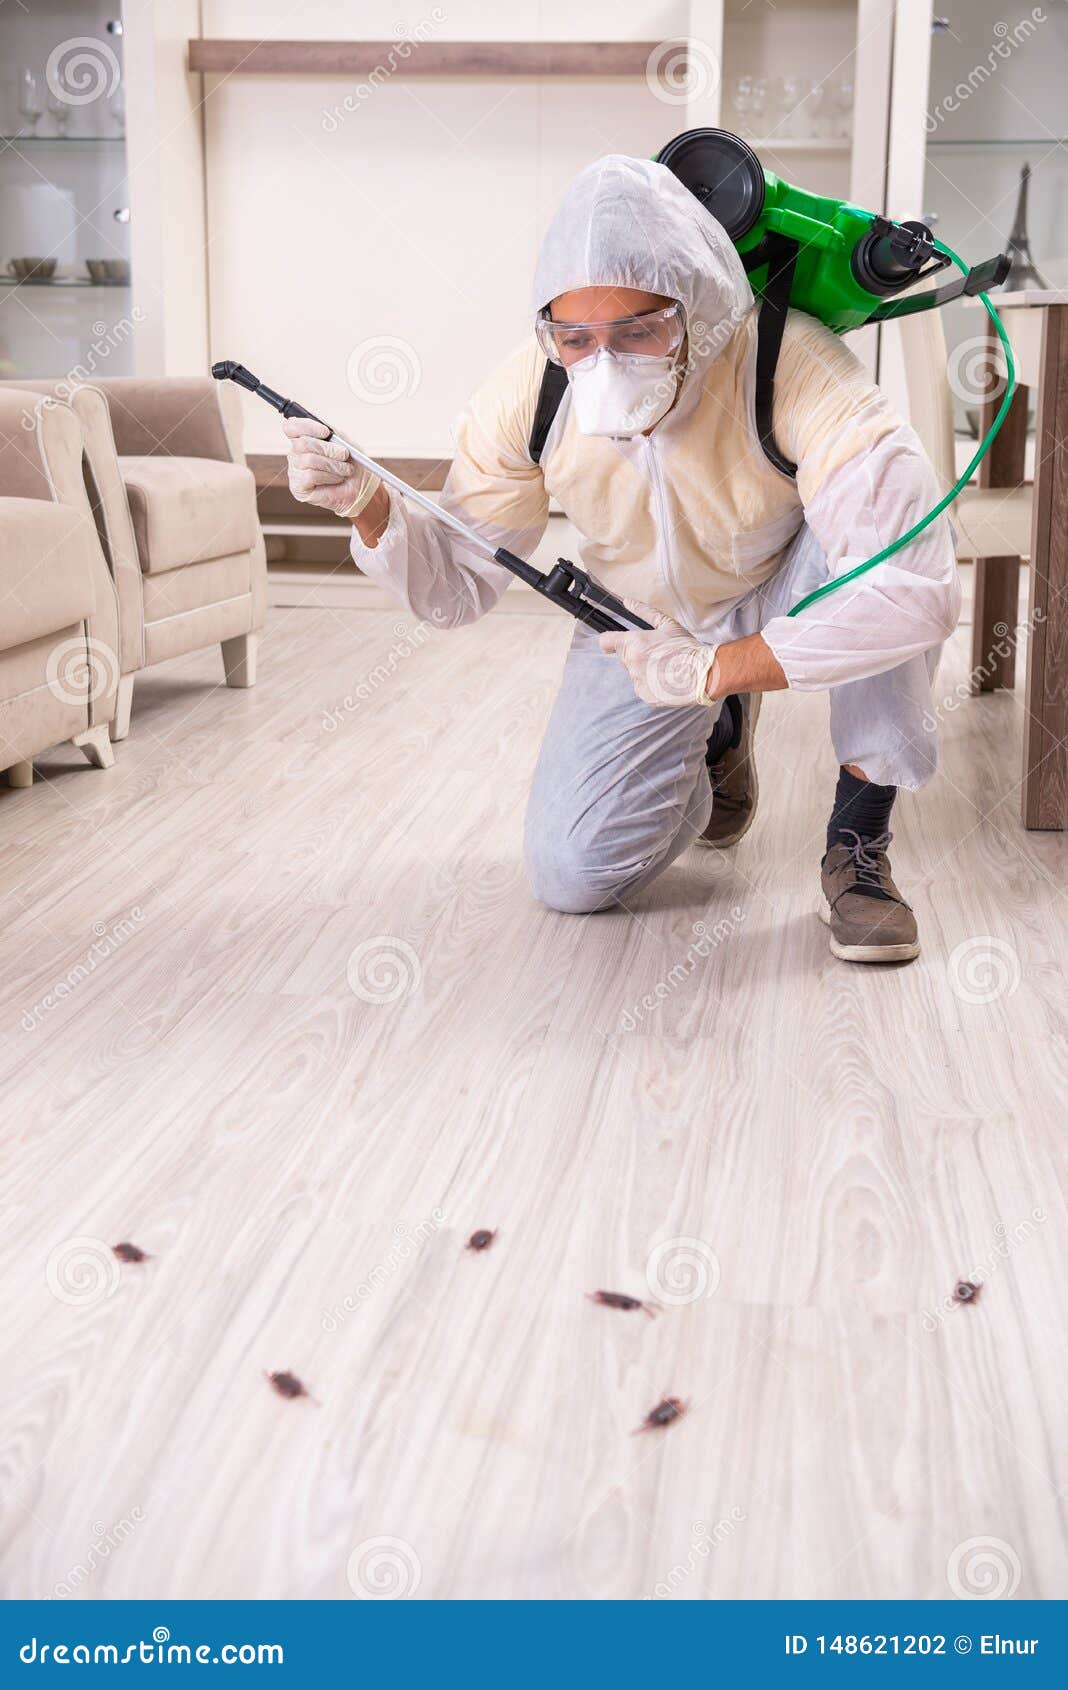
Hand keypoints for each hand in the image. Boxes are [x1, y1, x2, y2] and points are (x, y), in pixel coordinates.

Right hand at [283, 416, 379, 518]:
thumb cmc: (349, 463)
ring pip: (308, 460)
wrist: (358, 487)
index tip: (325, 432)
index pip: (291, 427)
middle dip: (328, 448)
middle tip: (344, 454)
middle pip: (302, 443)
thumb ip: (333, 435)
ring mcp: (295, 471)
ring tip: (346, 470)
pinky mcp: (298, 487)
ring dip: (332, 464)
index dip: (306, 427)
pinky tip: (337, 478)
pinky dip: (329, 476)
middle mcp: (295, 454)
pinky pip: (310, 476)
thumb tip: (328, 434)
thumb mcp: (345, 444)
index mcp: (303, 438)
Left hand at [599, 598, 718, 706]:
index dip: (609, 642)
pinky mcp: (644, 694)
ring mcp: (637, 680)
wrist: (702, 674)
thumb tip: (627, 602)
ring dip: (644, 669)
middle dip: (635, 655)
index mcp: (633, 643)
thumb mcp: (666, 624)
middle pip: (624, 658)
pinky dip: (651, 683)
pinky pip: (642, 686)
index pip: (606, 642)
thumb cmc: (686, 647)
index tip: (612, 644)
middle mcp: (631, 663)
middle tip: (657, 654)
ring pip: (634, 672)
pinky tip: (666, 679)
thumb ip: (643, 612)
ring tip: (665, 667)